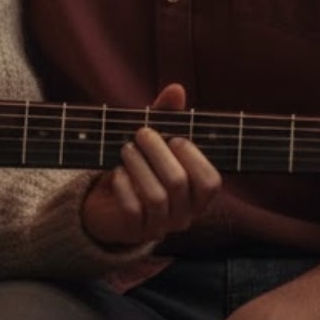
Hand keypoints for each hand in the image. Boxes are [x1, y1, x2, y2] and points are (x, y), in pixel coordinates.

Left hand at [80, 82, 219, 247]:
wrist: (109, 201)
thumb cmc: (142, 166)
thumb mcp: (155, 141)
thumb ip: (167, 117)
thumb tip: (176, 88)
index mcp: (198, 194)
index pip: (211, 181)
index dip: (193, 156)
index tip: (174, 138)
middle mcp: (185, 214)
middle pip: (178, 182)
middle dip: (157, 151)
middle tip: (141, 133)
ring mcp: (161, 226)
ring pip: (156, 197)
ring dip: (138, 165)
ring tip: (126, 149)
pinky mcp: (135, 231)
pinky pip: (132, 211)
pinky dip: (123, 186)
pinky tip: (116, 173)